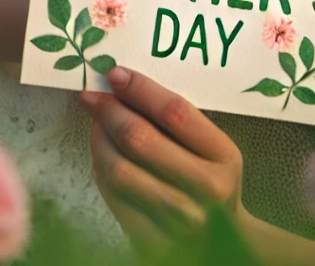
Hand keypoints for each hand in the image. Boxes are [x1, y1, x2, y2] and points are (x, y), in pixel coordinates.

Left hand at [79, 67, 246, 251]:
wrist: (217, 239)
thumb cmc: (205, 177)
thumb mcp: (208, 146)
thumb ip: (173, 117)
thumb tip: (119, 82)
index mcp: (223, 157)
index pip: (174, 112)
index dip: (140, 89)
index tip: (114, 73)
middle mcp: (206, 191)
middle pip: (140, 139)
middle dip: (109, 110)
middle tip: (92, 96)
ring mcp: (180, 221)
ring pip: (119, 168)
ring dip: (99, 138)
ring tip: (96, 123)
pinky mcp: (153, 240)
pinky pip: (112, 195)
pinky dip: (100, 166)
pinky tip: (101, 152)